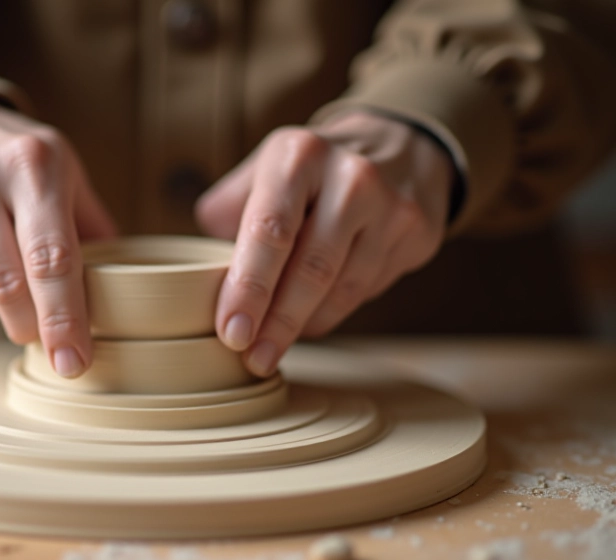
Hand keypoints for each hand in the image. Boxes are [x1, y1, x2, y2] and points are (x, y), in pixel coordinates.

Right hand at [0, 100, 116, 376]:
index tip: (75, 361)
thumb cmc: (15, 163)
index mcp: (33, 163)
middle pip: (14, 283)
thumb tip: (127, 291)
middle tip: (57, 346)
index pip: (53, 256)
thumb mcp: (63, 173)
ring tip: (20, 297)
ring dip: (10, 315)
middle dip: (39, 328)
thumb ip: (93, 228)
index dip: (66, 317)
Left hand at [196, 112, 452, 376]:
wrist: (398, 146)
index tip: (231, 331)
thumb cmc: (310, 173)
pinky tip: (313, 318)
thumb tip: (198, 274)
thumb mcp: (265, 171)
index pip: (270, 232)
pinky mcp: (418, 233)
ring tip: (274, 346)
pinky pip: (368, 290)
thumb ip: (228, 214)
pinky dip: (335, 311)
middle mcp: (350, 177)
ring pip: (343, 288)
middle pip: (310, 269)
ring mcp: (391, 206)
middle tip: (252, 357)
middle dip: (277, 324)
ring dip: (305, 326)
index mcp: (298, 157)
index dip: (249, 288)